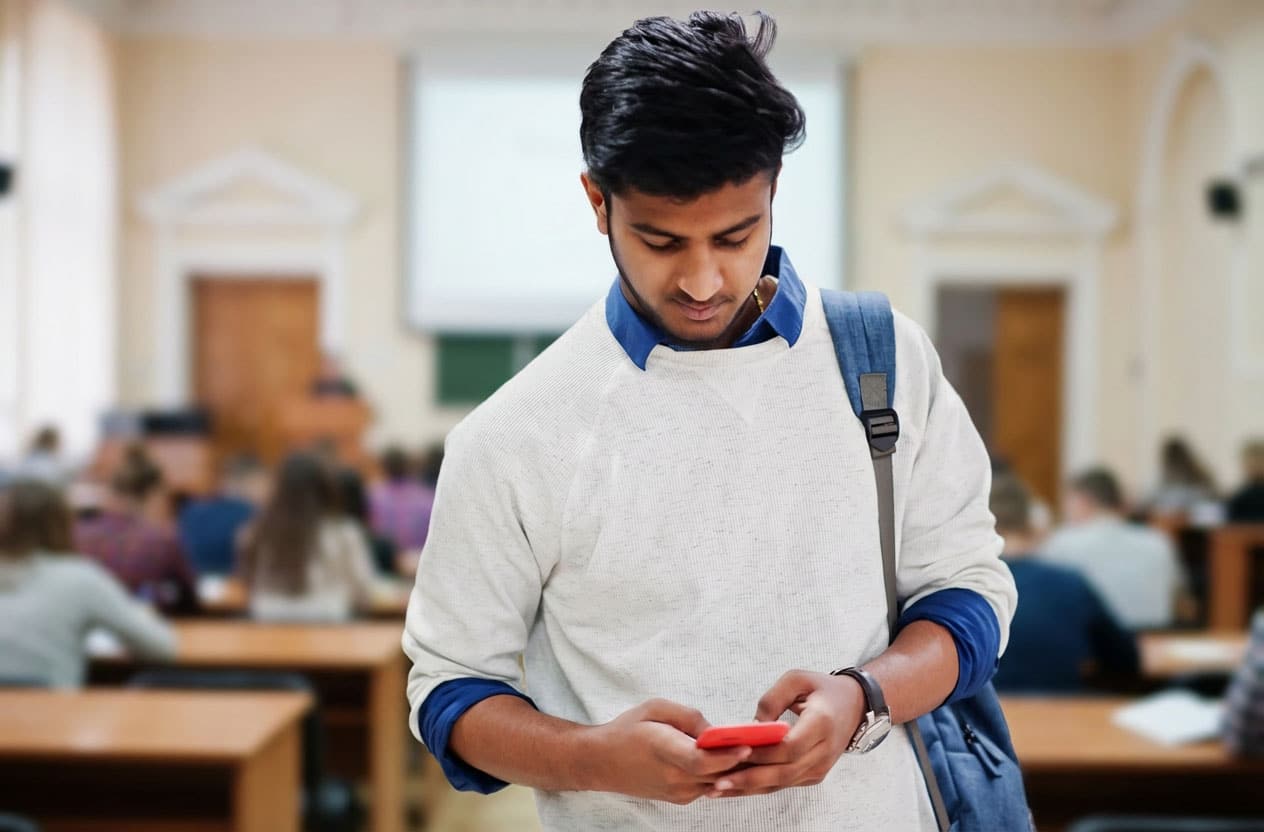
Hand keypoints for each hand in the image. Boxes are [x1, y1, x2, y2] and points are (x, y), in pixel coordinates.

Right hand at [583, 698, 753, 804]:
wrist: (601, 761)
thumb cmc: (628, 729)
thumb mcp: (655, 708)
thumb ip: (688, 716)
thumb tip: (716, 730)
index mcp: (663, 750)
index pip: (701, 760)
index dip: (727, 755)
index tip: (749, 744)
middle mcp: (672, 777)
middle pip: (716, 773)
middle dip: (743, 760)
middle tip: (771, 743)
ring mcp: (677, 792)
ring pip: (716, 781)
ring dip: (736, 768)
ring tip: (762, 749)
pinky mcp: (680, 798)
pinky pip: (709, 785)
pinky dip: (722, 773)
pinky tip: (737, 759)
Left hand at [708, 670, 864, 798]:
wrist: (854, 705)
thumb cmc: (822, 689)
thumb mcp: (796, 679)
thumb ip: (771, 700)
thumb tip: (751, 727)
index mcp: (822, 723)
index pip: (791, 746)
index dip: (764, 752)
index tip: (737, 752)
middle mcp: (824, 751)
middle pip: (784, 771)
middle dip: (750, 778)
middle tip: (718, 782)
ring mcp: (821, 766)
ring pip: (782, 782)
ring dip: (750, 788)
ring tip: (717, 790)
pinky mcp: (814, 774)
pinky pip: (784, 783)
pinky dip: (759, 787)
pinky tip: (735, 788)